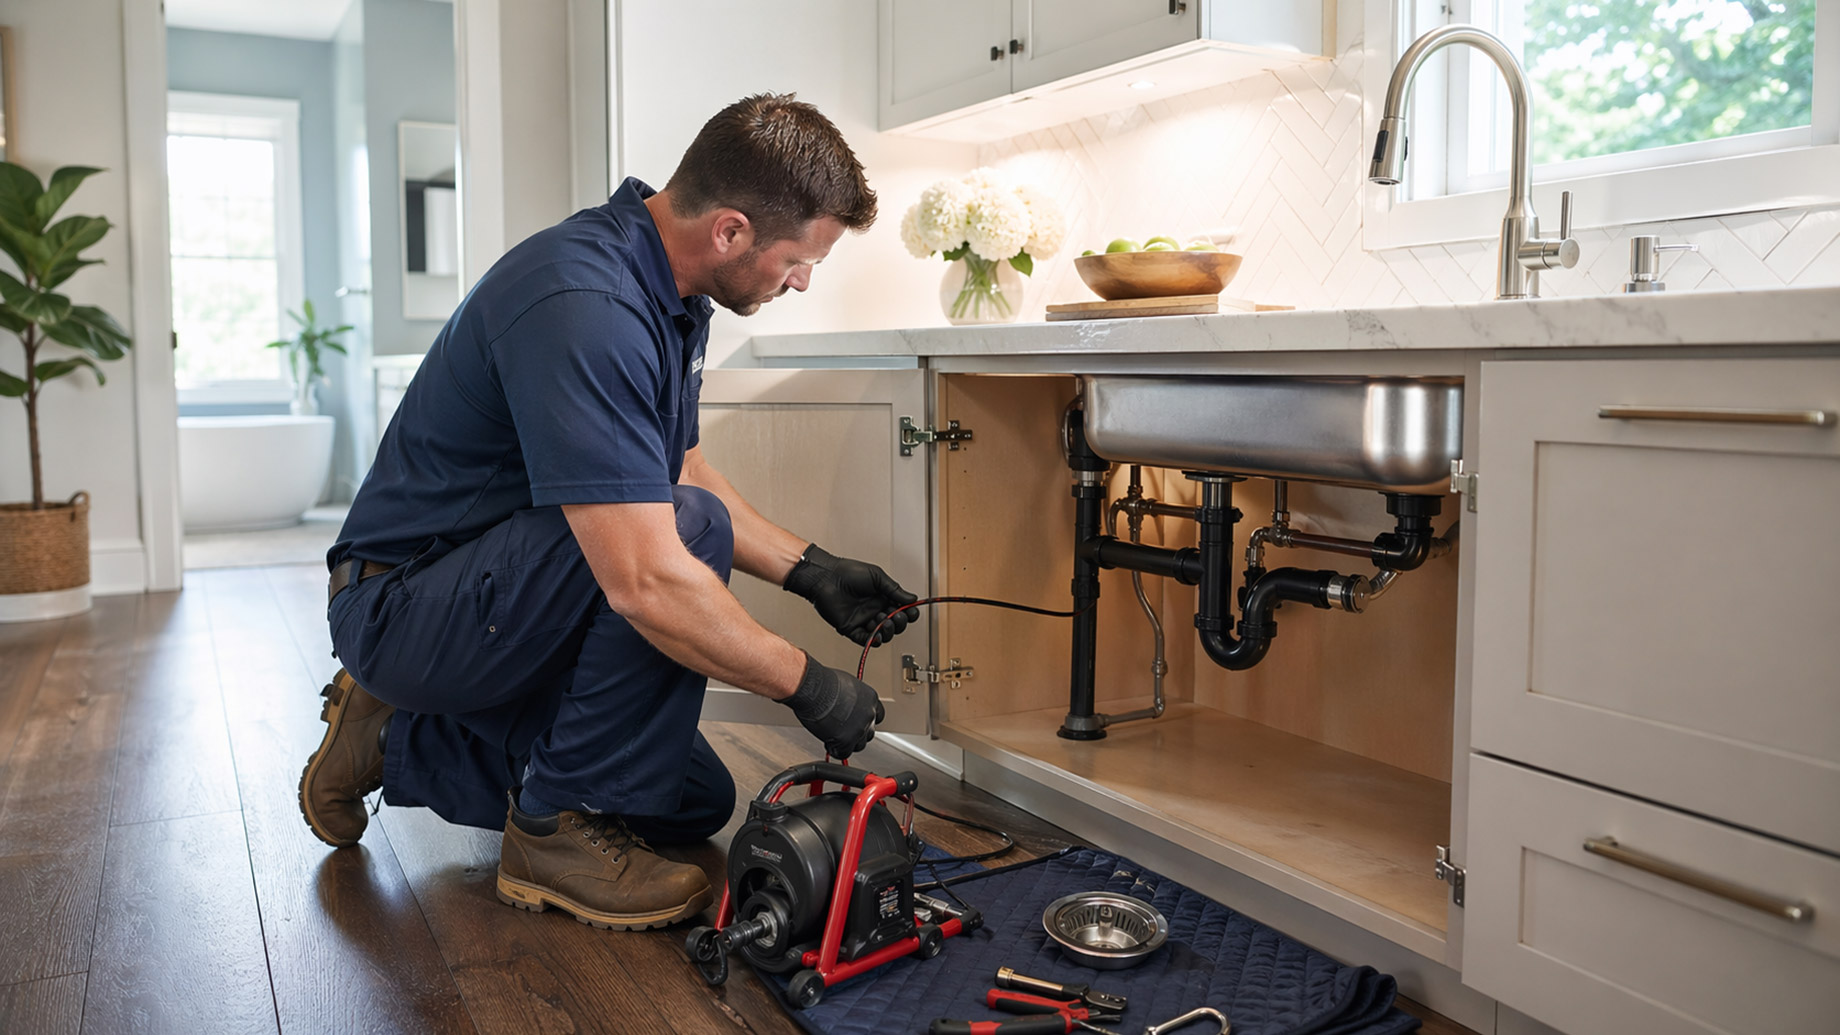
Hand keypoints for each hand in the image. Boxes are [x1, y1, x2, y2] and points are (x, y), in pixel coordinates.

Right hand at [782, 652, 884, 758]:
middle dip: (857, 734)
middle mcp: (868, 714)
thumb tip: (848, 704)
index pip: (877, 716)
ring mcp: (859, 729)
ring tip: (835, 737)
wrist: (814, 690)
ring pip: (859, 745)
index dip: (865, 721)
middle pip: (869, 733)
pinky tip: (828, 743)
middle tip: (844, 731)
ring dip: (848, 744)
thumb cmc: (824, 683)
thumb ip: (853, 699)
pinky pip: (843, 753)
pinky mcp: (846, 740)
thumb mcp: (847, 685)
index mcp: (870, 699)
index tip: (858, 722)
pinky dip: (836, 750)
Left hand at [783, 544, 918, 645]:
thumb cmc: (847, 572)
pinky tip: (878, 636)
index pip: (901, 610)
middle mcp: (874, 609)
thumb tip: (912, 598)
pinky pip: (865, 640)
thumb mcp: (877, 577)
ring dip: (887, 631)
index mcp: (882, 597)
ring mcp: (863, 620)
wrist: (826, 577)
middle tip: (897, 615)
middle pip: (895, 624)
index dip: (909, 613)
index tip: (911, 611)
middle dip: (900, 622)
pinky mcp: (851, 628)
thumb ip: (894, 589)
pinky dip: (873, 640)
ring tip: (884, 621)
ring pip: (882, 634)